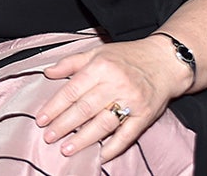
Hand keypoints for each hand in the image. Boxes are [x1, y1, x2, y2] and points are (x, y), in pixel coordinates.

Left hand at [34, 38, 190, 161]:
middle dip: (64, 125)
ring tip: (67, 149)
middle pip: (85, 109)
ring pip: (103, 123)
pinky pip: (127, 135)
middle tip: (49, 137)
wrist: (165, 61)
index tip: (41, 120)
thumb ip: (71, 63)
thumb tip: (48, 72)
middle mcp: (116, 84)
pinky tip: (99, 155)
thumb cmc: (128, 57)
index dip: (54, 107)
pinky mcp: (145, 115)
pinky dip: (113, 147)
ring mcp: (132, 101)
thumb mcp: (97, 53)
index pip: (72, 90)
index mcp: (100, 67)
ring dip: (84, 139)